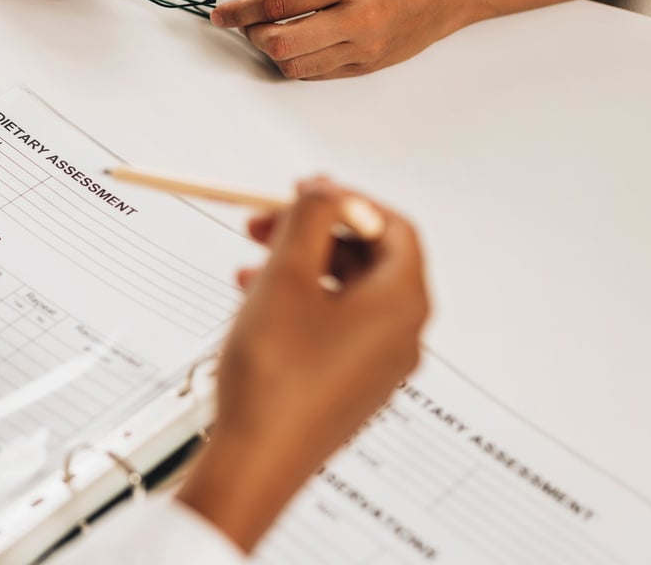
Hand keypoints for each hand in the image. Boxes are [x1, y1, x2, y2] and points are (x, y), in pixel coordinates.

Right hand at [177, 178, 428, 550]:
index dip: (346, 201)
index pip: (393, 227)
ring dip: (300, 267)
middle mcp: (401, 335)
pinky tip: (256, 305)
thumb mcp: (286, 276)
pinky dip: (299, 303)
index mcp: (402, 304)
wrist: (256, 461)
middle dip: (314, 233)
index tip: (304, 193)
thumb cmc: (275, 378)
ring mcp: (377, 365)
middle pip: (369, 258)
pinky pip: (334, 326)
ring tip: (249, 266)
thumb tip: (325, 189)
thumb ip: (309, 219)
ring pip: (345, 293)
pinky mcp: (350, 386)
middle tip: (266, 224)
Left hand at [210, 0, 478, 78]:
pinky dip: (297, 62)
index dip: (241, 11)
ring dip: (273, 53)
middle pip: (281, 43)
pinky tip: (298, 45)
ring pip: (295, 66)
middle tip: (247, 26)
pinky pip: (316, 74)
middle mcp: (357, 18)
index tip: (221, 15)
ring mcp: (363, 48)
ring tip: (273, 34)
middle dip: (254, 37)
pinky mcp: (366, 67)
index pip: (278, 2)